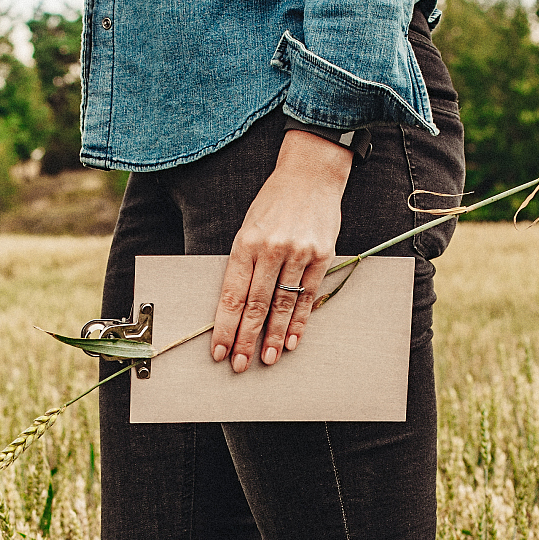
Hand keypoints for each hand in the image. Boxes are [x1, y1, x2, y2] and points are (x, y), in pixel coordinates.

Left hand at [212, 129, 351, 371]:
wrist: (310, 175)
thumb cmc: (273, 204)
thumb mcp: (248, 228)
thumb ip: (243, 264)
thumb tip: (235, 306)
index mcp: (245, 244)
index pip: (231, 295)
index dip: (224, 326)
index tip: (218, 350)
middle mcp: (270, 250)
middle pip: (255, 305)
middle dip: (245, 339)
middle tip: (239, 364)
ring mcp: (297, 253)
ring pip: (282, 304)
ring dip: (274, 336)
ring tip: (268, 359)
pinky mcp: (321, 255)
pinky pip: (308, 295)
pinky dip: (300, 320)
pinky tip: (293, 340)